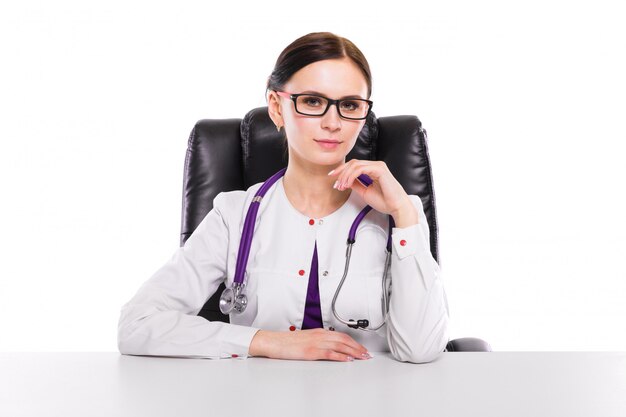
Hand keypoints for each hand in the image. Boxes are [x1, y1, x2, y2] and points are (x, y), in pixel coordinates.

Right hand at [249, 329, 370, 361]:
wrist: (274, 342)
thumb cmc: (287, 342)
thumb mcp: (306, 338)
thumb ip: (318, 341)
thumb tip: (328, 346)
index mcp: (319, 332)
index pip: (341, 335)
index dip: (353, 342)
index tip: (361, 348)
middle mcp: (319, 335)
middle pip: (344, 340)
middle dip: (357, 347)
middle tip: (366, 354)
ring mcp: (316, 343)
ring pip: (340, 345)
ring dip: (353, 351)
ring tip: (362, 357)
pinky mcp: (311, 351)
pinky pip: (330, 353)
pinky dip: (340, 356)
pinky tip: (347, 360)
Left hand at [328, 160, 417, 225]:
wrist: (396, 207)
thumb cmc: (385, 201)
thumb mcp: (364, 192)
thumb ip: (356, 184)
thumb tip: (345, 181)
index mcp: (373, 170)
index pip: (354, 165)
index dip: (342, 171)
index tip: (333, 178)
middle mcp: (375, 165)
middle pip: (353, 163)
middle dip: (341, 171)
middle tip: (334, 182)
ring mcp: (378, 166)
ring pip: (355, 165)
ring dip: (345, 175)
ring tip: (341, 185)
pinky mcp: (379, 169)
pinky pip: (360, 169)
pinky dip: (351, 176)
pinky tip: (348, 184)